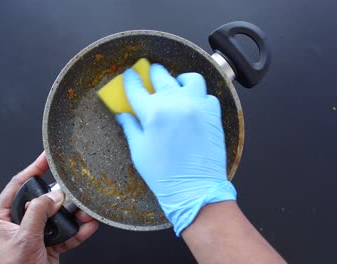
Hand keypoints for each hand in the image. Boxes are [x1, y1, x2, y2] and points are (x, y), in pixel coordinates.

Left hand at [0, 152, 98, 263]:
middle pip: (42, 200)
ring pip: (57, 217)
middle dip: (61, 196)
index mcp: (0, 218)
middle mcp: (17, 223)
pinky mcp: (47, 246)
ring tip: (87, 209)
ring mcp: (33, 234)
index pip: (18, 185)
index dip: (33, 169)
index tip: (46, 157)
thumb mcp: (22, 239)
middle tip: (74, 187)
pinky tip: (89, 225)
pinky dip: (78, 231)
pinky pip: (65, 234)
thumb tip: (53, 195)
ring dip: (74, 214)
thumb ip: (38, 213)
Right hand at [116, 64, 235, 235]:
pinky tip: (193, 104)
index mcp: (153, 112)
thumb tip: (123, 115)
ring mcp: (197, 106)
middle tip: (150, 74)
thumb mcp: (139, 151)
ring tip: (176, 85)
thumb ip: (131, 127)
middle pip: (162, 76)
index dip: (131, 79)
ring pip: (189, 79)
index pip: (137, 87)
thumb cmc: (164, 174)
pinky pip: (207, 95)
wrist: (195, 189)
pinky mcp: (213, 114)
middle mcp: (175, 103)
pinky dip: (199, 96)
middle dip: (153, 73)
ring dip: (180, 79)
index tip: (130, 75)